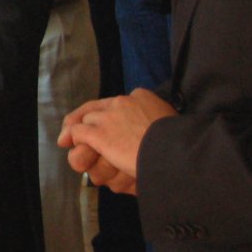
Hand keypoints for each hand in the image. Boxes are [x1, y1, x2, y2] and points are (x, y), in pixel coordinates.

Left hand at [58, 89, 176, 190]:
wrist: (176, 153)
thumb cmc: (181, 147)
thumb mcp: (170, 127)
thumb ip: (153, 124)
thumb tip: (149, 136)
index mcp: (142, 97)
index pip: (116, 102)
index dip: (106, 115)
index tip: (102, 124)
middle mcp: (123, 102)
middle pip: (96, 110)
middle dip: (88, 123)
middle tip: (76, 135)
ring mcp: (109, 117)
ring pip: (86, 122)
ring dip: (83, 138)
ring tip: (80, 150)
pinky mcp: (99, 134)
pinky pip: (77, 133)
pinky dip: (74, 140)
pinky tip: (70, 146)